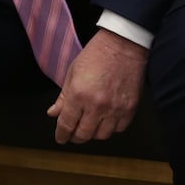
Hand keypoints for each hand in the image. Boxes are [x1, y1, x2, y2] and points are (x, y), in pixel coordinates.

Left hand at [46, 29, 146, 143]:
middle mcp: (97, 106)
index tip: (60, 138)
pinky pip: (119, 128)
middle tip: (73, 135)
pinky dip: (111, 128)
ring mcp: (115, 108)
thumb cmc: (96, 55)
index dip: (61, 134)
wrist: (123, 46)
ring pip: (102, 135)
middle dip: (75, 137)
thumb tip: (53, 113)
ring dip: (93, 133)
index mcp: (79, 95)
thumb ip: (63, 97)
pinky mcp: (130, 108)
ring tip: (89, 126)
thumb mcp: (72, 73)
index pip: (66, 124)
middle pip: (84, 134)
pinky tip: (105, 121)